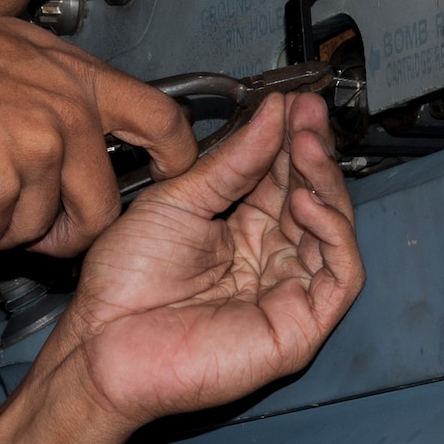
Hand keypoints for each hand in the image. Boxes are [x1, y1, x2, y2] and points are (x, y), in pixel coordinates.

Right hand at [0, 3, 195, 255]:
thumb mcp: (8, 48)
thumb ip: (54, 86)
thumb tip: (81, 125)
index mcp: (74, 73)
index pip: (161, 120)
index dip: (175, 159)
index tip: (171, 177)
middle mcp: (67, 110)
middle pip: (103, 205)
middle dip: (65, 230)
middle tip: (25, 221)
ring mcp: (36, 150)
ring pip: (41, 228)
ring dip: (0, 224)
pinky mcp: (0, 188)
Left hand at [50, 92, 362, 426]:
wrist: (103, 341)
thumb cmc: (125, 282)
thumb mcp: (178, 201)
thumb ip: (231, 164)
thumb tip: (273, 116)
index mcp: (241, 231)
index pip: (283, 178)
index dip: (291, 139)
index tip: (295, 102)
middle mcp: (270, 259)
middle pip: (313, 199)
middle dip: (313, 153)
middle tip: (308, 115)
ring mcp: (287, 293)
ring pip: (333, 232)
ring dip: (325, 184)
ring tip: (305, 147)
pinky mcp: (299, 327)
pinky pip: (340, 278)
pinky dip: (333, 235)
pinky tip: (307, 200)